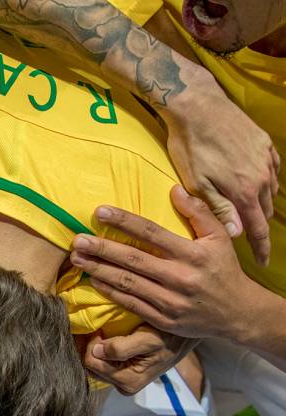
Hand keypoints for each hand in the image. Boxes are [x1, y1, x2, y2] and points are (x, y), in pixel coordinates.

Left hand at [71, 186, 253, 340]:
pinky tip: (93, 280)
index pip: (152, 233)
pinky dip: (110, 292)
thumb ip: (199, 213)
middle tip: (78, 240)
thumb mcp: (220, 238)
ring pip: (128, 283)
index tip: (99, 212)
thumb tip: (175, 189)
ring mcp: (171, 301)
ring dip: (99, 270)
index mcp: (193, 254)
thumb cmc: (224, 270)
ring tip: (77, 258)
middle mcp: (181, 278)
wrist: (238, 314)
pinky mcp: (163, 320)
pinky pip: (131, 304)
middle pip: (134, 260)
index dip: (124, 222)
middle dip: (103, 249)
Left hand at [83, 325, 196, 394]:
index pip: (92, 363)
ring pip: (94, 365)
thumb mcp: (148, 340)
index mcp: (128, 382)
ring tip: (100, 332)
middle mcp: (123, 386)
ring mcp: (121, 381)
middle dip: (89, 347)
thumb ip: (121, 348)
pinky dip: (99, 350)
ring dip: (93, 348)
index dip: (92, 344)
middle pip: (90, 366)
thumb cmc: (168, 338)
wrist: (182, 339)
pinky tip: (103, 338)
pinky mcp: (122, 374)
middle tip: (96, 329)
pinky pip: (102, 363)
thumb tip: (95, 352)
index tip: (100, 329)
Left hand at [162, 85, 278, 264]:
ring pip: (270, 191)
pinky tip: (254, 182)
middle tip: (249, 237)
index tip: (263, 263)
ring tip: (249, 211)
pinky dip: (265, 181)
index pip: (258, 229)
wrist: (199, 105)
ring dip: (261, 203)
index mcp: (245, 191)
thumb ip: (218, 209)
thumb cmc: (190, 147)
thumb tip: (237, 234)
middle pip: (266, 211)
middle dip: (258, 226)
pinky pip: (272, 170)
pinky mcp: (264, 143)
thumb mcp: (197, 183)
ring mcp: (266, 159)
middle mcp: (262, 177)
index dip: (261, 248)